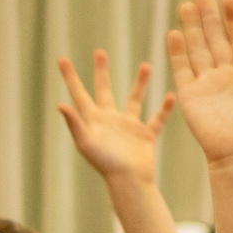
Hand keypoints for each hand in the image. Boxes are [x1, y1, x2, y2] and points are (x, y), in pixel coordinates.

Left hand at [55, 49, 174, 183]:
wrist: (129, 181)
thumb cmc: (105, 164)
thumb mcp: (86, 142)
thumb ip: (75, 122)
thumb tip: (61, 104)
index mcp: (93, 119)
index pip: (79, 93)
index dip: (70, 77)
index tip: (62, 59)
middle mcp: (110, 119)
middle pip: (104, 90)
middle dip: (102, 71)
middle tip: (100, 52)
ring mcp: (129, 126)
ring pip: (135, 99)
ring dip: (140, 82)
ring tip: (146, 64)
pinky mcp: (146, 134)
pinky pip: (157, 118)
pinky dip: (164, 108)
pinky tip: (171, 95)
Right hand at [168, 0, 232, 170]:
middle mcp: (228, 75)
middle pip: (215, 39)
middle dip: (209, 17)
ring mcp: (208, 84)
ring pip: (198, 49)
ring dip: (192, 28)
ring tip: (186, 5)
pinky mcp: (190, 95)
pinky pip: (182, 69)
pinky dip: (178, 51)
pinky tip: (175, 33)